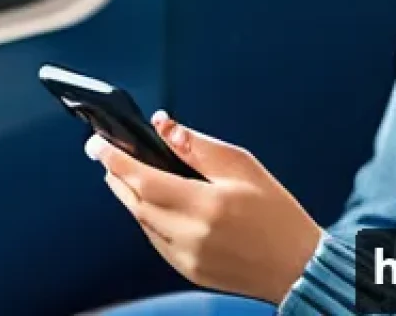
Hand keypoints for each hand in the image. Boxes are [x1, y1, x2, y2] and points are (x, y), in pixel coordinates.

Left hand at [85, 112, 322, 304]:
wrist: (297, 266)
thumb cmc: (275, 212)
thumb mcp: (241, 165)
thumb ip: (197, 145)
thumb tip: (163, 124)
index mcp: (204, 205)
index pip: (143, 180)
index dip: (115, 160)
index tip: (98, 144)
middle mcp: (189, 235)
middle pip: (135, 201)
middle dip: (116, 175)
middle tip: (105, 153)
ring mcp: (186, 257)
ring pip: (141, 221)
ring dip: (129, 196)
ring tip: (125, 172)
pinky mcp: (188, 271)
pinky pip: (154, 239)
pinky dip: (146, 217)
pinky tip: (151, 201)